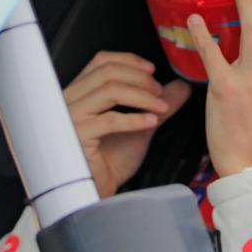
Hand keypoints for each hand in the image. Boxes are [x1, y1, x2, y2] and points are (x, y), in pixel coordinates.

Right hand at [64, 51, 190, 197]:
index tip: (153, 70)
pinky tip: (152, 122)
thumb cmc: (110, 159)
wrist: (97, 190)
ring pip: (110, 90)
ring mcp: (70, 117)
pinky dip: (135, 118)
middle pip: (108, 72)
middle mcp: (71, 100)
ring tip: (162, 108)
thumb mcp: (141, 125)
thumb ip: (159, 104)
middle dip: (141, 79)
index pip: (101, 60)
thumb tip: (181, 86)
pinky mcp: (76, 136)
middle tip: (160, 92)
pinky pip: (110, 120)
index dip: (130, 60)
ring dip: (143, 96)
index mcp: (81, 92)